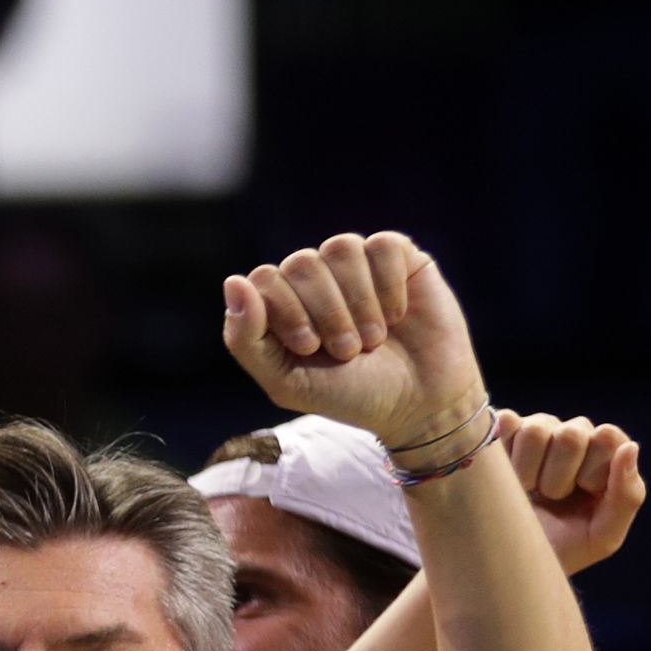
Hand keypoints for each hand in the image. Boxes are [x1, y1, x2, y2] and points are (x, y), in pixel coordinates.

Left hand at [221, 234, 483, 453]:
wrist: (417, 404)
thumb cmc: (348, 394)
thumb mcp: (286, 381)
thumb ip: (245, 339)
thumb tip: (233, 281)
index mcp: (282, 302)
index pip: (265, 279)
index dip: (287, 312)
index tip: (310, 349)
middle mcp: (315, 277)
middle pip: (301, 262)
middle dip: (326, 313)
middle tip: (347, 351)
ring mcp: (357, 264)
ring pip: (341, 247)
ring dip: (358, 301)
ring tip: (373, 339)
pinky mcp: (399, 258)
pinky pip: (383, 245)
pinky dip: (389, 285)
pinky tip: (397, 315)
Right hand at [502, 410, 645, 573]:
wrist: (511, 559)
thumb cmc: (561, 548)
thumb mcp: (604, 535)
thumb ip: (627, 495)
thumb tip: (629, 447)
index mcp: (606, 454)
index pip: (607, 436)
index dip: (592, 470)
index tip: (584, 496)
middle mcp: (574, 434)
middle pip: (571, 433)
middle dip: (558, 477)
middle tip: (552, 499)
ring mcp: (538, 429)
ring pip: (535, 430)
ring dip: (527, 471)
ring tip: (528, 491)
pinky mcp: (503, 431)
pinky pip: (505, 423)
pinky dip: (504, 455)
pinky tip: (506, 476)